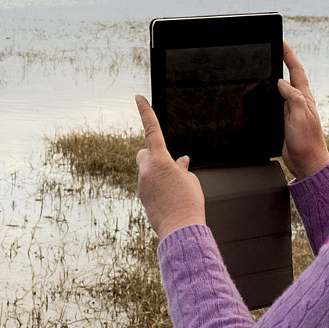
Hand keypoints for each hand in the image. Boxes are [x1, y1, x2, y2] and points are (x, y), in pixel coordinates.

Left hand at [134, 94, 206, 238]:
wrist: (181, 229)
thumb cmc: (189, 204)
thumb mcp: (190, 181)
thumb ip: (181, 168)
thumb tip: (181, 162)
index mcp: (161, 160)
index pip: (152, 130)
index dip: (145, 111)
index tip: (138, 97)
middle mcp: (146, 170)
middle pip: (143, 153)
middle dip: (152, 155)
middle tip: (167, 167)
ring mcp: (141, 184)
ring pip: (146, 171)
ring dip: (157, 175)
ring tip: (173, 191)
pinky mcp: (141, 197)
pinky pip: (147, 185)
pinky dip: (156, 187)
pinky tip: (168, 200)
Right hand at [277, 41, 328, 179]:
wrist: (307, 163)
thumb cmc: (308, 142)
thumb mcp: (300, 116)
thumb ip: (292, 97)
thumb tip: (282, 82)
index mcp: (304, 97)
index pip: (296, 71)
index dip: (289, 55)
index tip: (282, 42)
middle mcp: (298, 102)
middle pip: (288, 77)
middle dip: (281, 62)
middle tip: (273, 50)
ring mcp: (292, 111)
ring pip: (280, 90)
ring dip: (274, 79)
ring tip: (265, 68)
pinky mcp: (285, 121)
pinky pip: (276, 104)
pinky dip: (269, 96)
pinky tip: (264, 96)